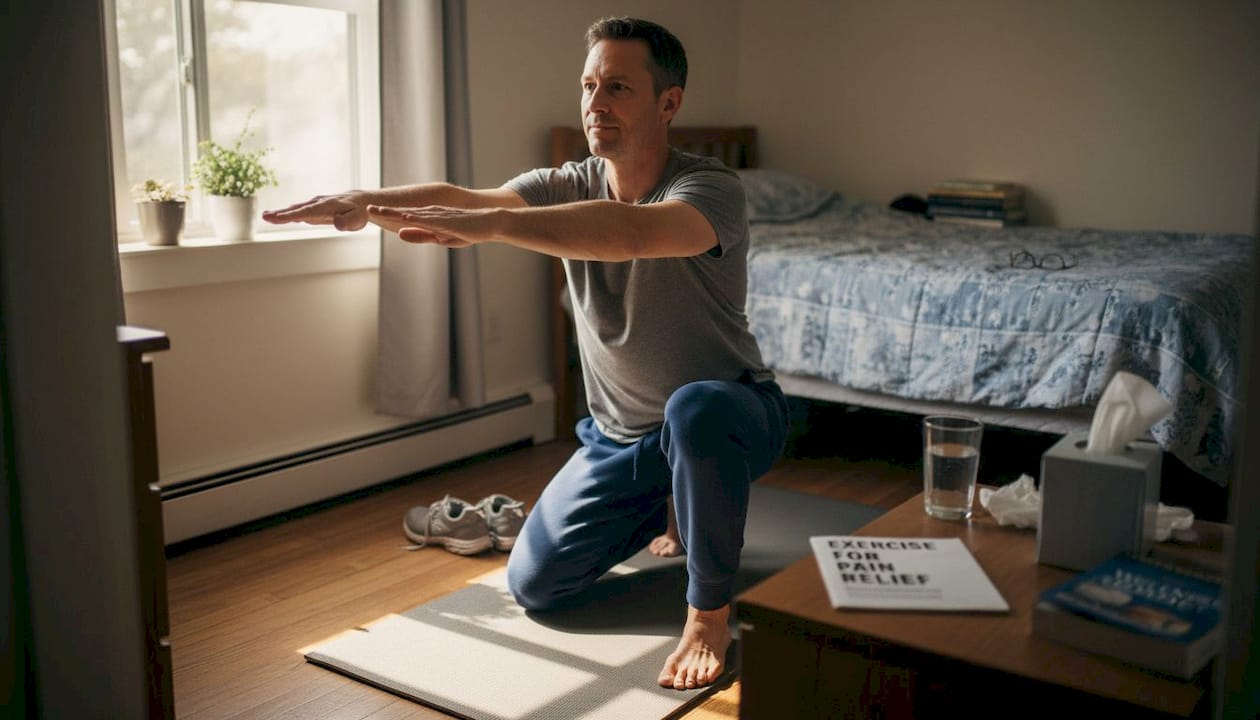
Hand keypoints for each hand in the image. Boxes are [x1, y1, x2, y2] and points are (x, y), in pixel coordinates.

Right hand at [262, 193, 368, 230]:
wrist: (358, 201)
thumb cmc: (358, 212)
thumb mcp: (358, 219)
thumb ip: (348, 221)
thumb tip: (337, 223)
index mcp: (327, 206)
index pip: (307, 212)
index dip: (293, 216)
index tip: (279, 218)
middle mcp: (317, 203)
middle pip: (297, 209)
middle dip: (281, 213)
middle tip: (265, 216)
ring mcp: (313, 205)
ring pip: (295, 209)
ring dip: (280, 213)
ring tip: (265, 216)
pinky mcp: (312, 209)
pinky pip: (297, 212)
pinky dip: (286, 214)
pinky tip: (275, 217)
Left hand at [367, 205, 496, 247]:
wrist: (489, 224)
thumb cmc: (466, 231)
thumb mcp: (440, 237)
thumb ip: (421, 235)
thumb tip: (399, 233)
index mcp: (427, 218)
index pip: (403, 216)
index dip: (387, 214)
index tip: (371, 212)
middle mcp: (431, 213)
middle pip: (404, 212)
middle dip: (386, 211)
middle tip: (368, 209)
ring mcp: (439, 216)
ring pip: (414, 214)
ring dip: (396, 213)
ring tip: (380, 212)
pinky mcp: (449, 220)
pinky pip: (430, 219)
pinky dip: (417, 218)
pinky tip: (405, 217)